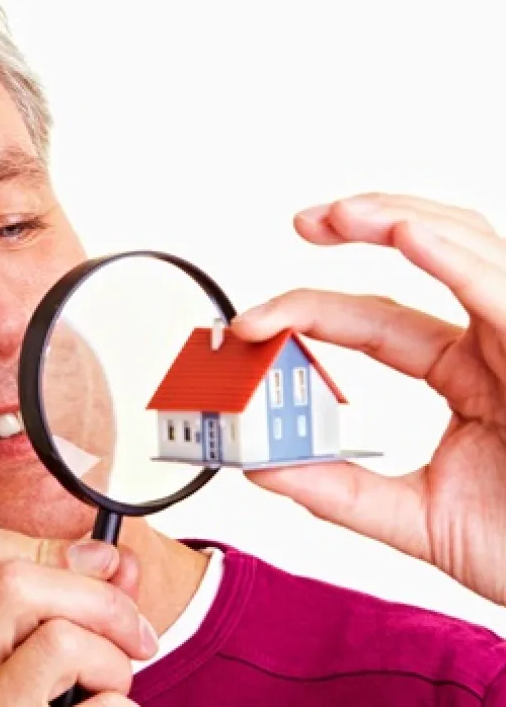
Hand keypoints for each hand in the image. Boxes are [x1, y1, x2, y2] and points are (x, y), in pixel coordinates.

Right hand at [0, 522, 157, 705]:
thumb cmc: (59, 703)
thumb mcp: (70, 640)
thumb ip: (95, 594)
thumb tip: (118, 559)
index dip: (52, 548)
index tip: (105, 568)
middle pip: (16, 583)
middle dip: (100, 599)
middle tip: (135, 636)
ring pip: (57, 640)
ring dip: (112, 658)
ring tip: (112, 686)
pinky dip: (121, 706)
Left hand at [232, 192, 505, 604]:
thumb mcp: (422, 520)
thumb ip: (343, 491)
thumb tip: (262, 466)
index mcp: (466, 374)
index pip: (376, 322)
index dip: (310, 313)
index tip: (250, 322)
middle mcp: (497, 345)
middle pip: (430, 255)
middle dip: (365, 225)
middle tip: (304, 221)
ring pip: (469, 249)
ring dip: (400, 218)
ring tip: (338, 212)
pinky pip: (504, 294)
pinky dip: (456, 261)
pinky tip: (407, 234)